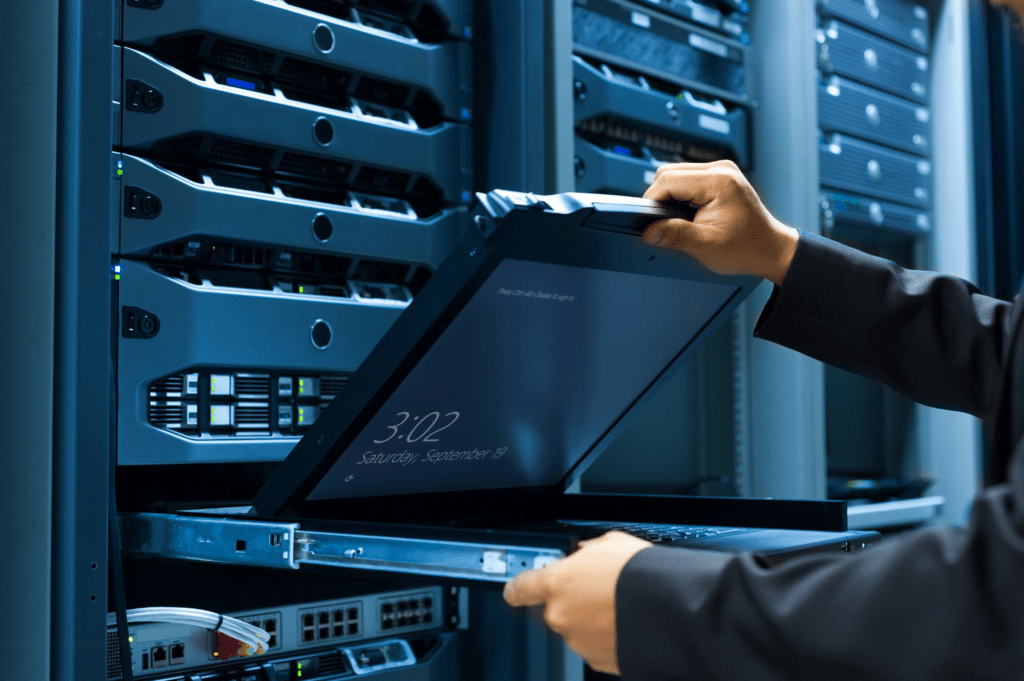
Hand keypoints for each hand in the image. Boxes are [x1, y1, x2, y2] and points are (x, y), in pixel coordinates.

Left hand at [503, 531, 652, 674]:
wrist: (670, 610)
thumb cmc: (641, 574)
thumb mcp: (609, 544)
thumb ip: (586, 552)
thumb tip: (584, 554)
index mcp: (557, 583)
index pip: (520, 588)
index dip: (517, 588)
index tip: (515, 590)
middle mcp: (560, 615)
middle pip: (555, 608)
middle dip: (573, 600)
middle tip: (600, 589)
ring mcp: (578, 641)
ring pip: (577, 628)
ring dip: (592, 619)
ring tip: (621, 606)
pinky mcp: (598, 661)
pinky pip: (596, 645)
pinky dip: (606, 636)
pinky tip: (626, 622)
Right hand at [642, 160, 798, 285]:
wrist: (770, 249)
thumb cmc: (746, 247)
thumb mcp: (706, 245)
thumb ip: (675, 235)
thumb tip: (649, 232)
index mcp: (718, 181)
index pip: (668, 180)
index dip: (651, 201)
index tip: (646, 222)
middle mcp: (721, 169)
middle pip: (669, 173)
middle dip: (660, 198)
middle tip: (664, 224)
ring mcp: (721, 171)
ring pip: (676, 174)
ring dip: (670, 196)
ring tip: (678, 220)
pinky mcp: (720, 177)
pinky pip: (688, 179)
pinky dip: (681, 195)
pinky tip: (687, 213)